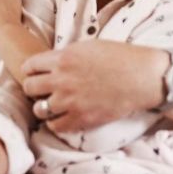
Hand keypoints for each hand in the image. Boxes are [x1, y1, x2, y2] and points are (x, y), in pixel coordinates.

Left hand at [20, 40, 166, 130]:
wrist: (143, 78)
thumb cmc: (120, 58)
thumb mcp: (88, 47)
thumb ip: (66, 56)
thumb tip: (51, 64)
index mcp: (63, 58)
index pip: (29, 66)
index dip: (32, 70)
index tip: (37, 74)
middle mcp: (61, 80)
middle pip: (29, 87)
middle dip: (34, 88)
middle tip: (43, 90)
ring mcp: (70, 101)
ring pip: (38, 109)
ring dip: (44, 107)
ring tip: (53, 105)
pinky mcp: (81, 119)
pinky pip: (54, 126)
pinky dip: (56, 123)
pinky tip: (63, 117)